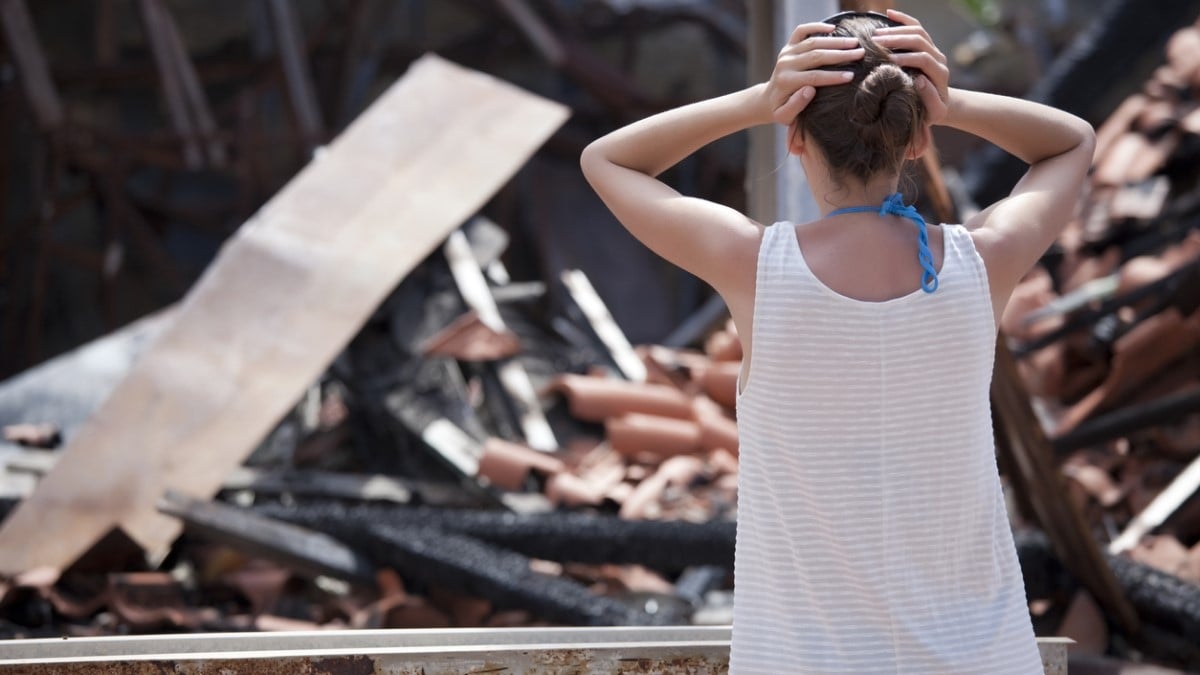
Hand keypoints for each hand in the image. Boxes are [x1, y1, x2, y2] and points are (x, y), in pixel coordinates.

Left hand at [762, 22, 863, 125]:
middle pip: (816, 56)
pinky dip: (816, 26)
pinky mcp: (788, 46)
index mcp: (786, 81)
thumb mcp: (785, 116)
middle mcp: (785, 64)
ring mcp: (787, 53)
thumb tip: (809, 90)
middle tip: (861, 53)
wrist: (769, 99)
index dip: (833, 76)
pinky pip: (801, 31)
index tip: (852, 76)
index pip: (814, 77)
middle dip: (841, 55)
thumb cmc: (781, 111)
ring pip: (813, 42)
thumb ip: (796, 106)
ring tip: (855, 43)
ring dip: (836, 41)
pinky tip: (833, 28)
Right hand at [872, 9, 949, 124]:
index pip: (923, 59)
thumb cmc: (931, 113)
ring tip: (876, 34)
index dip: (906, 58)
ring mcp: (933, 50)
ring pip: (917, 31)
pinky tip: (888, 14)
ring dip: (896, 30)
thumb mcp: (934, 113)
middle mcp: (939, 58)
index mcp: (940, 73)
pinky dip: (903, 19)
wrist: (940, 105)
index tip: (888, 61)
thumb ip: (930, 99)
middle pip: (919, 40)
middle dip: (897, 40)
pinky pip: (916, 27)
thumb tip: (920, 80)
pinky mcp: (927, 45)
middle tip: (876, 42)